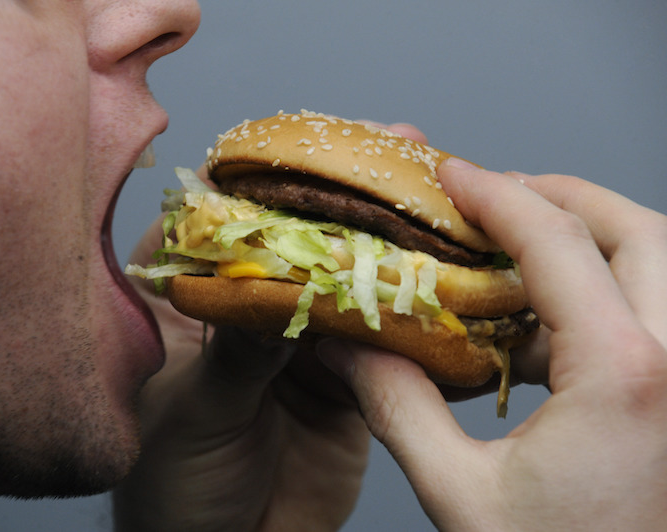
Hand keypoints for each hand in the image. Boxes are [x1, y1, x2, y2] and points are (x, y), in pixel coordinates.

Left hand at [114, 124, 430, 530]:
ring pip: (350, 279)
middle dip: (345, 197)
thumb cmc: (171, 483)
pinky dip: (414, 314)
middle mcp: (252, 308)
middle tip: (394, 148)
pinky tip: (445, 278)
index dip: (261, 178)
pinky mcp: (350, 378)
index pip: (222, 219)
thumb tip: (284, 291)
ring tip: (432, 195)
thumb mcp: (192, 409)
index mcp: (190, 300)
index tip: (304, 145)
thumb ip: (238, 352)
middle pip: (299, 238)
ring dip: (389, 244)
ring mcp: (305, 341)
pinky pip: (385, 339)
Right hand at [318, 161, 666, 530]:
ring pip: (663, 265)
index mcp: (625, 375)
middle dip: (563, 197)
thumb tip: (349, 349)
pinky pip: (658, 316)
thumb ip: (398, 409)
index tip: (454, 173)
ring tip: (520, 248)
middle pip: (637, 229)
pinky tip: (546, 327)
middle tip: (498, 195)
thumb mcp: (461, 496)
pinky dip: (607, 295)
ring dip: (594, 239)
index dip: (496, 193)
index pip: (555, 241)